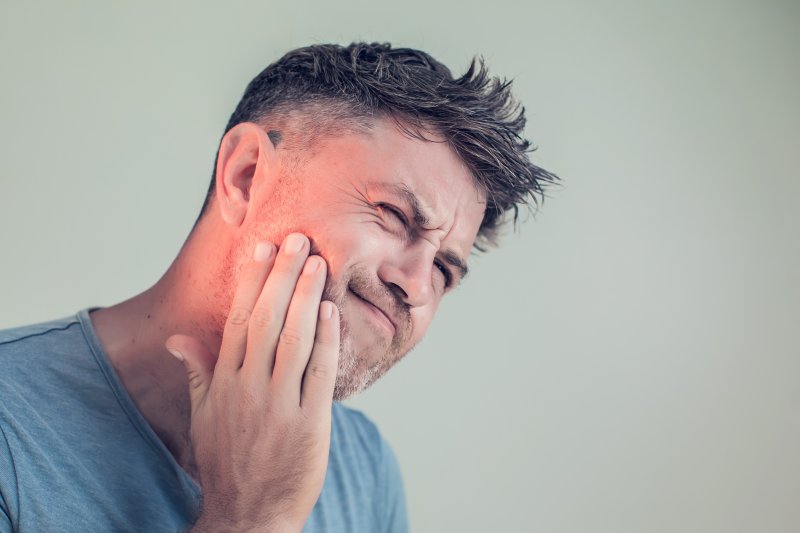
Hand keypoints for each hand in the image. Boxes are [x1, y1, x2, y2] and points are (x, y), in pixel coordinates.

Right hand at [166, 233, 339, 532]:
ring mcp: (278, 406)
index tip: (263, 248)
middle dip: (282, 275)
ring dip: (306, 296)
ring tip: (318, 261)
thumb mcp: (203, 417)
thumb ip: (197, 374)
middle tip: (298, 238)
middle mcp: (247, 388)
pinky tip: (332, 311)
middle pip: (266, 319)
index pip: (239, 319)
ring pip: (293, 339)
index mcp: (223, 383)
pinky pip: (318, 373)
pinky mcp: (308, 424)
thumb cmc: (226, 461)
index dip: (252, 281)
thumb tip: (178, 340)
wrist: (247, 514)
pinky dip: (326, 339)